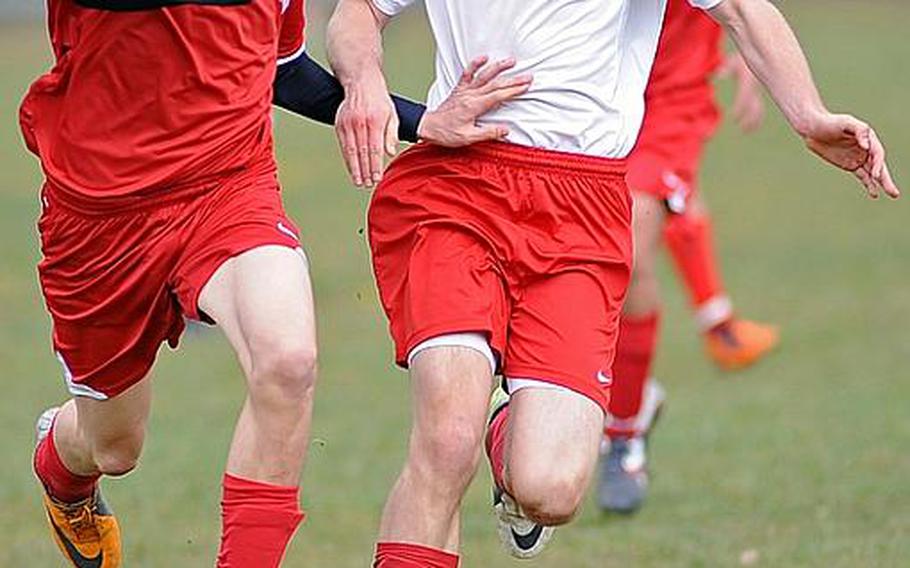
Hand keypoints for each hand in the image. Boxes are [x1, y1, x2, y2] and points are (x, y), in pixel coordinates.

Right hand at [335, 76, 398, 187]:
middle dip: (365, 171)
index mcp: (375, 121)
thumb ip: (391, 134)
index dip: (375, 166)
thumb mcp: (392, 114)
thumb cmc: (380, 100)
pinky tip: (351, 168)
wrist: (361, 81)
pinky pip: (343, 145)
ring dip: (355, 168)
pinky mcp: (340, 124)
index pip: (375, 149)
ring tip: (359, 181)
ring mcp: (348, 123)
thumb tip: (389, 153)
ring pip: (351, 151)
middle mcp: (360, 123)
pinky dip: (347, 159)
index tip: (377, 178)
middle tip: (368, 184)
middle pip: (362, 152)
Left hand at [417, 56, 532, 146]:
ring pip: (484, 75)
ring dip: (498, 67)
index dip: (513, 91)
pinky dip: (475, 64)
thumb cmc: (446, 133)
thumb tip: (505, 130)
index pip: (498, 96)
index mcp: (474, 107)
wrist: (428, 126)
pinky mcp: (459, 89)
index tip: (526, 86)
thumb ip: (487, 133)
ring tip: (511, 61)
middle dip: (513, 80)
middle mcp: (470, 95)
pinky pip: (467, 73)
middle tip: (528, 76)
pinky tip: (484, 57)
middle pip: (495, 84)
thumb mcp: (468, 138)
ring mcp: (464, 91)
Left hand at [718, 52, 764, 132]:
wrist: (757, 56)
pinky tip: (751, 127)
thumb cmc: (740, 58)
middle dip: (749, 118)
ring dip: (754, 120)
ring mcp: (757, 91)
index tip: (734, 117)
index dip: (740, 107)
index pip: (745, 96)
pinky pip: (758, 107)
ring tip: (747, 131)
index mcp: (749, 80)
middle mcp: (755, 87)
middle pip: (755, 105)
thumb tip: (718, 76)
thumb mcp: (733, 60)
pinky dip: (755, 117)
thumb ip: (726, 68)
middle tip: (741, 128)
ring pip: (758, 108)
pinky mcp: (756, 94)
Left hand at [803, 113, 899, 198]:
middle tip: (894, 192)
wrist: (814, 129)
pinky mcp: (850, 164)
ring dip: (881, 183)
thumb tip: (867, 146)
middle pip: (879, 166)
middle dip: (886, 179)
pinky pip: (862, 176)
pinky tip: (874, 193)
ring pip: (873, 173)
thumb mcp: (845, 122)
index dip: (878, 165)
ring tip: (892, 194)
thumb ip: (859, 131)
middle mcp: (867, 149)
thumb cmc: (831, 123)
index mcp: (869, 138)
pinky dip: (869, 184)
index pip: (877, 154)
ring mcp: (859, 158)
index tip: (875, 175)